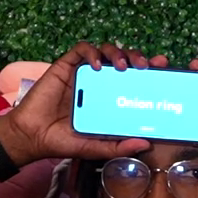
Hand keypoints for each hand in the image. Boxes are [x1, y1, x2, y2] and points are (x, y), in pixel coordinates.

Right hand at [0, 42, 160, 162]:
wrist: (33, 136)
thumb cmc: (64, 141)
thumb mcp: (96, 147)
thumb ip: (118, 145)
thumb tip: (146, 144)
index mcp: (111, 97)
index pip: (135, 78)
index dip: (150, 71)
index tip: (164, 69)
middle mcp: (100, 82)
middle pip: (124, 60)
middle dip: (138, 57)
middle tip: (145, 66)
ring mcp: (83, 73)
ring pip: (106, 50)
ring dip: (117, 53)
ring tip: (122, 66)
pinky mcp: (66, 66)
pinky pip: (81, 50)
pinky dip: (91, 52)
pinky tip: (96, 65)